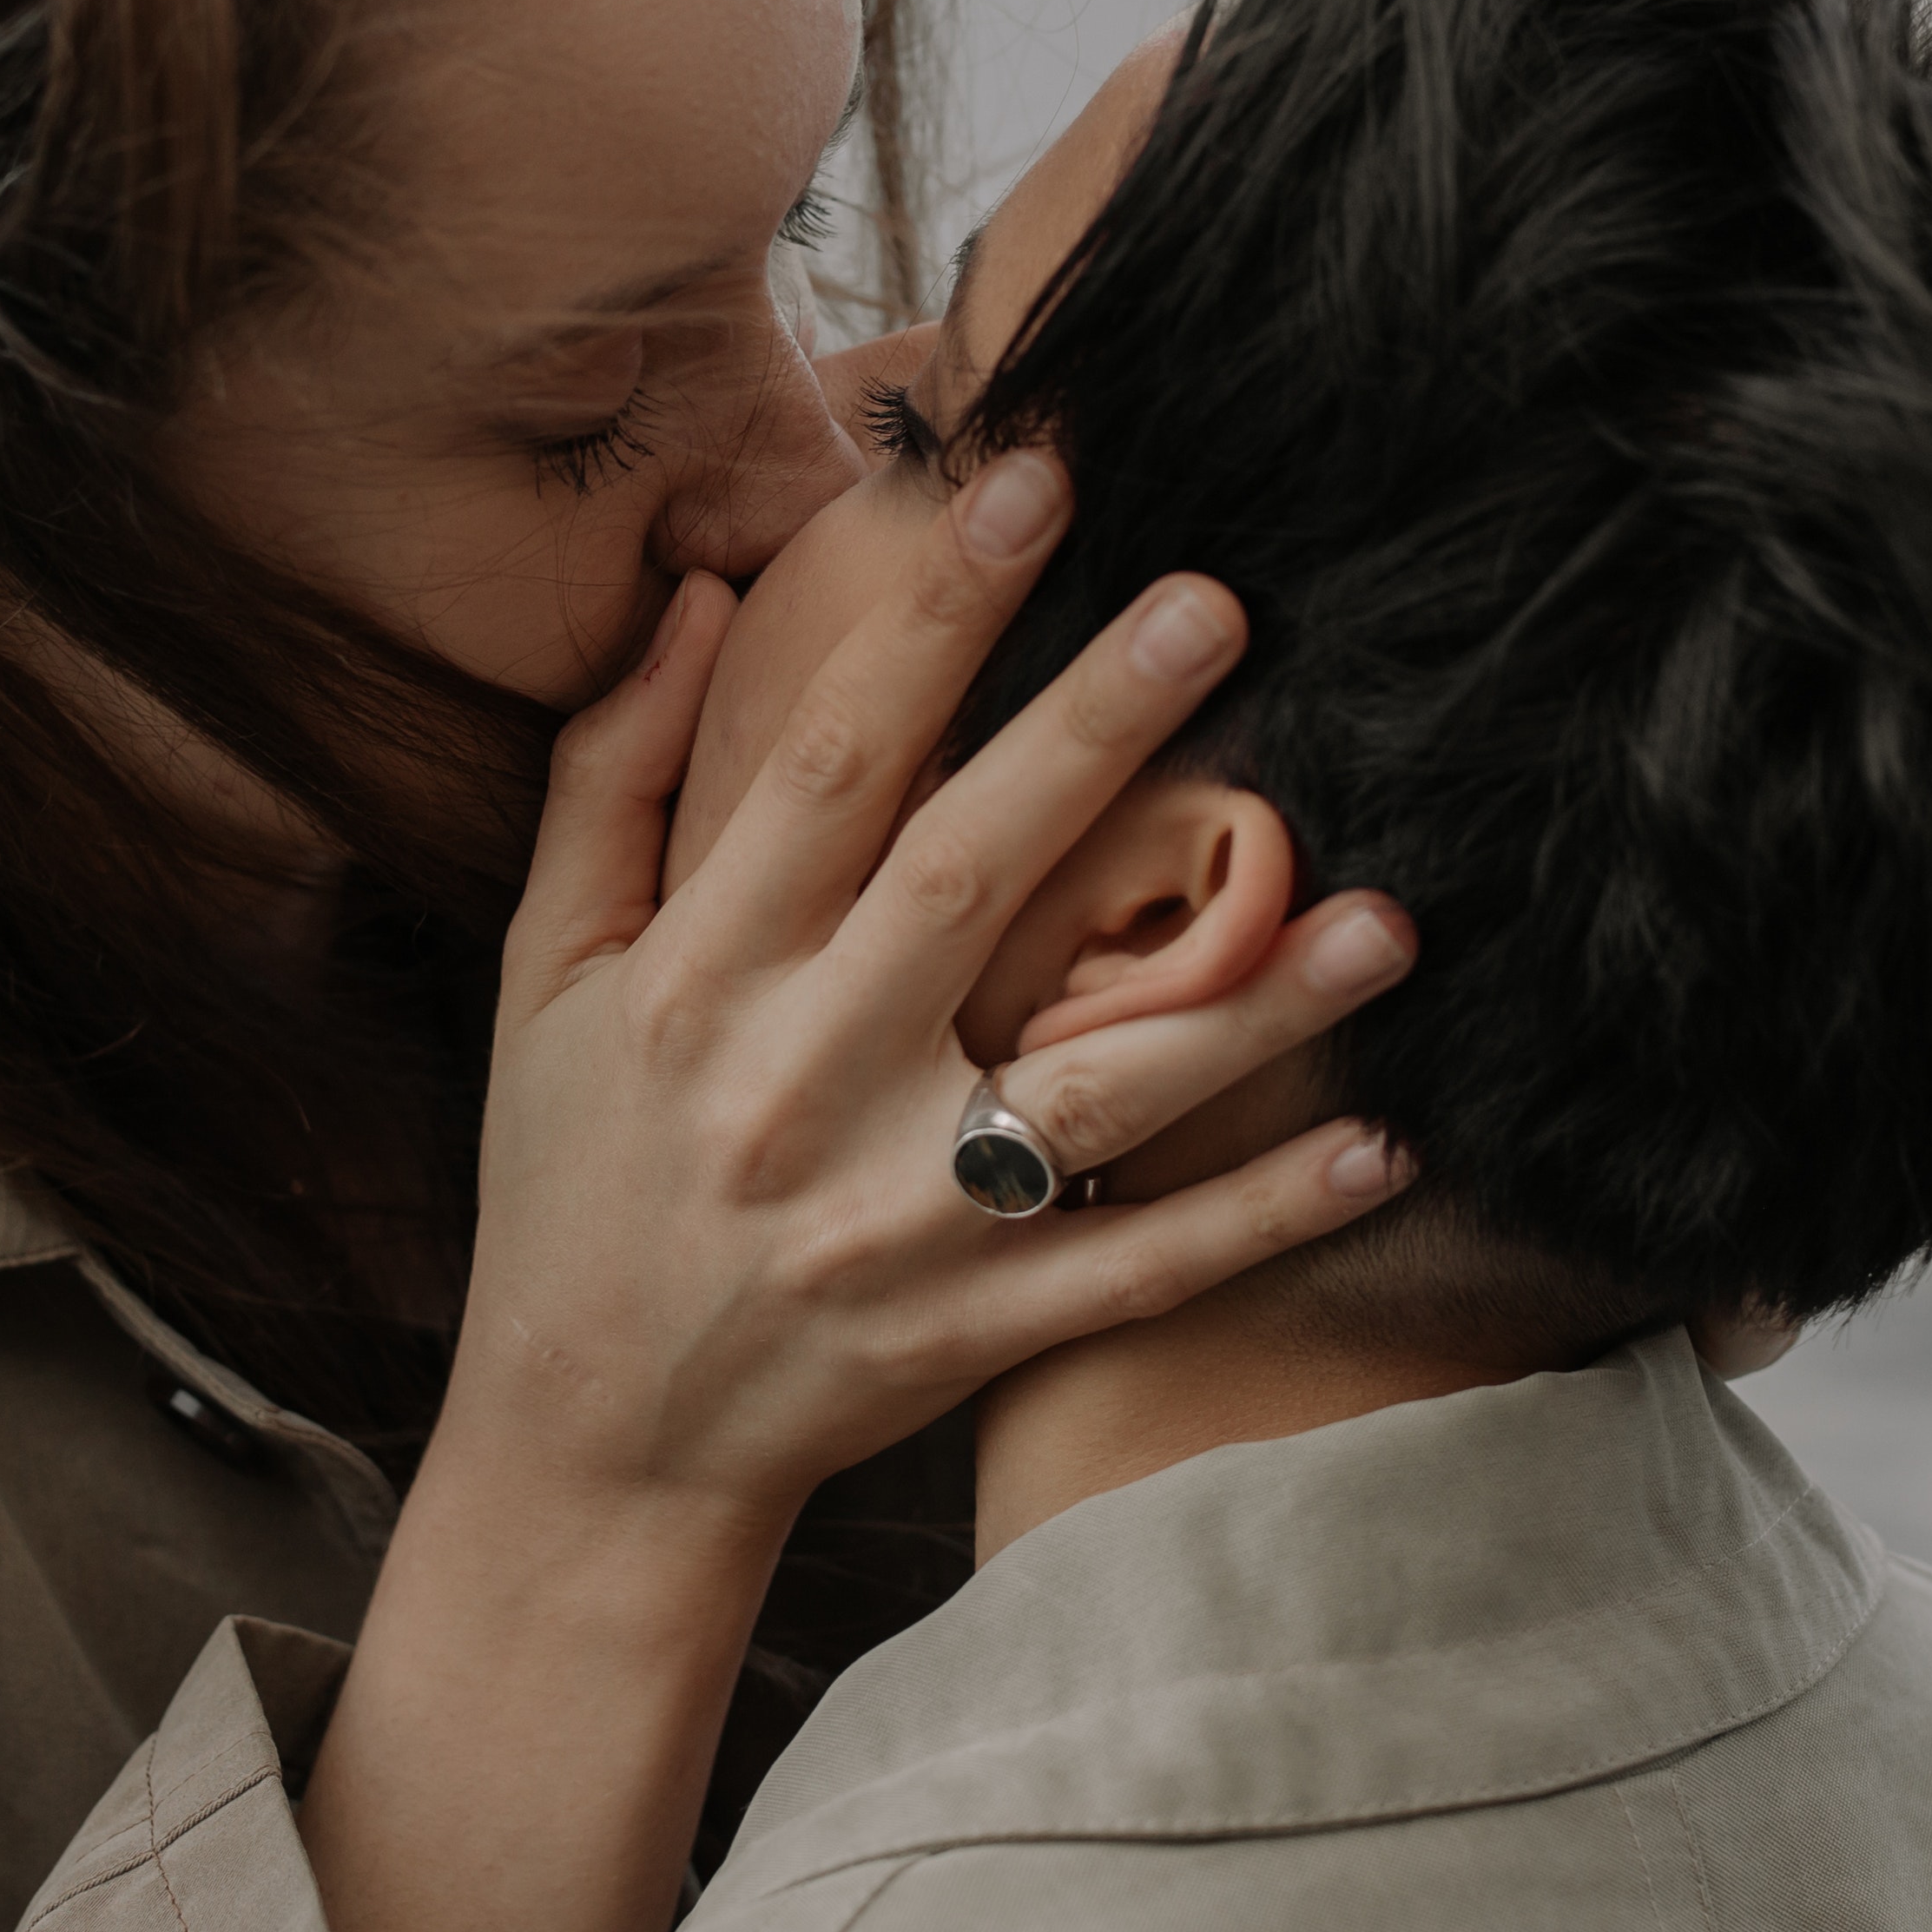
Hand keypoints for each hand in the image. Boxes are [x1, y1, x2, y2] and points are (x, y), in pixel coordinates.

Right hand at [453, 449, 1419, 1528]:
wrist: (588, 1449)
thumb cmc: (572, 1175)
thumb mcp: (544, 972)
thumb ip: (612, 776)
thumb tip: (695, 589)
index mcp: (697, 978)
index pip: (827, 764)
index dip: (927, 621)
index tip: (1029, 481)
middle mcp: (797, 1085)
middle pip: (964, 880)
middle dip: (1091, 735)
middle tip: (1218, 606)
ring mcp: (893, 1221)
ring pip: (1094, 1094)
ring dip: (1249, 1006)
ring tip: (1387, 910)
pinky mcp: (970, 1334)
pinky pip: (1139, 1269)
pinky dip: (1262, 1217)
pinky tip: (1385, 1145)